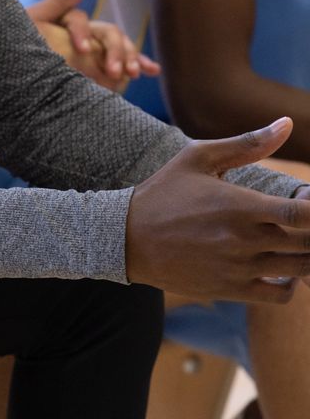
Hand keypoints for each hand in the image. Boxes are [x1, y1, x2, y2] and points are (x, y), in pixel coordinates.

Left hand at [26, 0, 159, 89]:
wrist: (18, 64)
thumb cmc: (21, 40)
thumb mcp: (34, 21)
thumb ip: (59, 0)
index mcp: (68, 19)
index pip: (80, 20)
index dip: (81, 32)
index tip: (80, 49)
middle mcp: (87, 31)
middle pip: (108, 33)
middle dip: (114, 50)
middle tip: (114, 71)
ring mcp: (97, 48)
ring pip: (120, 47)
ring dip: (130, 57)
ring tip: (132, 73)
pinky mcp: (104, 65)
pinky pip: (125, 62)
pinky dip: (140, 64)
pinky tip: (153, 71)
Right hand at [126, 117, 309, 301]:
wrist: (127, 238)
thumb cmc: (164, 191)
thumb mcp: (198, 158)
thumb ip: (246, 143)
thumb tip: (286, 124)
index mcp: (239, 205)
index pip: (301, 213)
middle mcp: (243, 240)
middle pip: (307, 243)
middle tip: (304, 218)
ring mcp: (239, 268)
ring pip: (300, 269)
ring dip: (308, 255)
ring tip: (299, 239)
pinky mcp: (232, 290)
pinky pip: (281, 294)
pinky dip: (292, 282)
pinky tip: (283, 265)